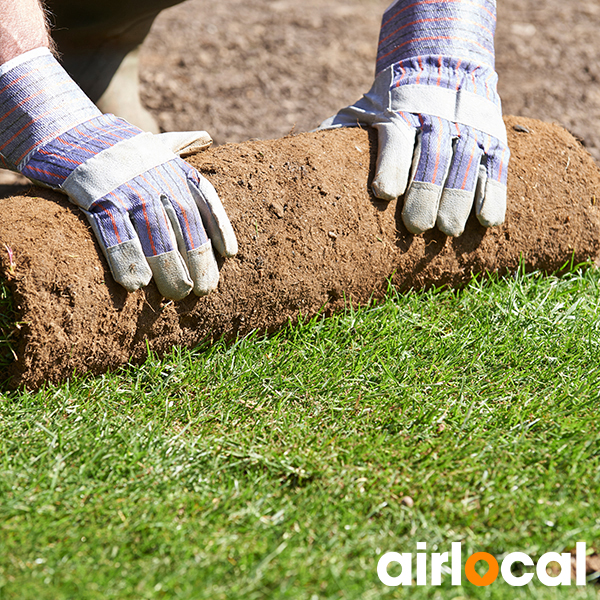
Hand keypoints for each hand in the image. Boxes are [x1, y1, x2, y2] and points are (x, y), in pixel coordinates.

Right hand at [0, 48, 236, 299]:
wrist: (68, 134)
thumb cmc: (119, 147)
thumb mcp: (153, 141)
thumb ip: (182, 143)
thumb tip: (206, 137)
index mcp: (174, 167)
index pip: (206, 198)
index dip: (220, 227)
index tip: (231, 255)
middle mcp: (156, 177)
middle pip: (185, 224)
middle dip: (197, 259)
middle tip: (202, 290)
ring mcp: (128, 188)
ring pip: (156, 234)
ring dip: (169, 268)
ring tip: (177, 294)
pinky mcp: (97, 199)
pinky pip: (115, 234)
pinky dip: (127, 260)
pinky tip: (136, 285)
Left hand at [320, 0, 508, 236]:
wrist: (443, 62)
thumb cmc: (392, 102)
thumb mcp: (365, 109)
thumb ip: (341, 133)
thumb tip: (300, 156)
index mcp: (401, 114)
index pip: (396, 140)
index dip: (391, 166)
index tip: (384, 193)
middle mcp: (437, 120)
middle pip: (432, 159)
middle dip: (424, 194)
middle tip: (417, 227)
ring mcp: (468, 129)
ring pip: (465, 166)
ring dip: (457, 200)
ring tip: (447, 230)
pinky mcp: (492, 139)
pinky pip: (495, 168)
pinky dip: (493, 194)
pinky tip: (487, 221)